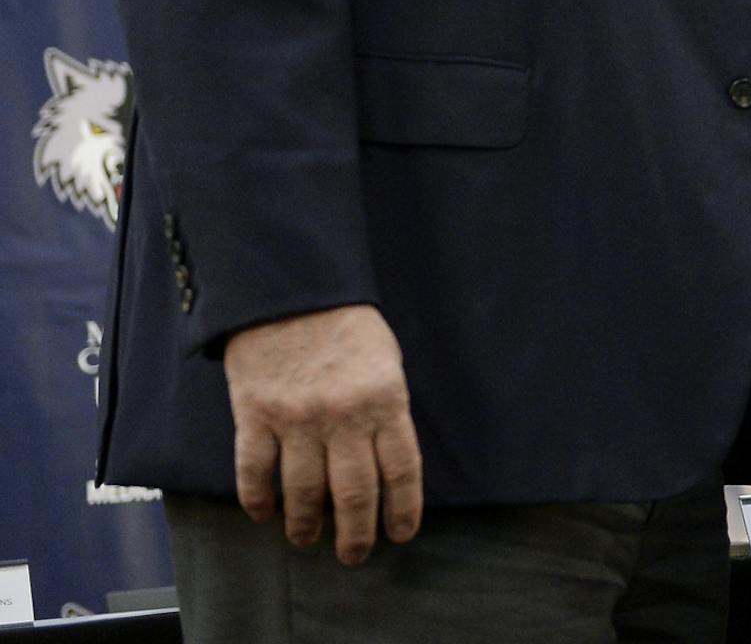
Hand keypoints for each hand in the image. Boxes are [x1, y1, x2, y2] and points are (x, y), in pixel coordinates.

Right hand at [225, 303, 422, 564]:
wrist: (291, 290)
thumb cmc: (347, 325)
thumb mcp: (387, 361)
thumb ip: (387, 409)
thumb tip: (383, 461)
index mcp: (385, 400)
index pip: (401, 470)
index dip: (402, 509)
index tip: (400, 534)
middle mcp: (343, 416)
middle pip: (353, 492)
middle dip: (355, 534)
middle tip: (353, 556)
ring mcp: (297, 419)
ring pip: (302, 492)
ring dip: (305, 525)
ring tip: (307, 539)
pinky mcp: (255, 416)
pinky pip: (254, 473)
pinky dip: (258, 501)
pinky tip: (264, 514)